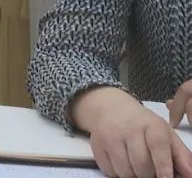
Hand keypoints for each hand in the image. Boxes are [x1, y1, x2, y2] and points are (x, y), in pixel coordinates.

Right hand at [76, 88, 191, 176]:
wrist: (110, 108)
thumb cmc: (143, 125)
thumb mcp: (165, 134)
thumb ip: (181, 155)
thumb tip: (190, 175)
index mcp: (151, 124)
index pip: (158, 146)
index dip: (163, 166)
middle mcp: (128, 128)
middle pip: (141, 164)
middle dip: (148, 175)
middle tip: (151, 172)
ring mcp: (109, 136)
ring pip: (125, 170)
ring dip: (133, 175)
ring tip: (137, 167)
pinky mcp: (96, 145)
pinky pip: (110, 171)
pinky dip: (118, 173)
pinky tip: (122, 163)